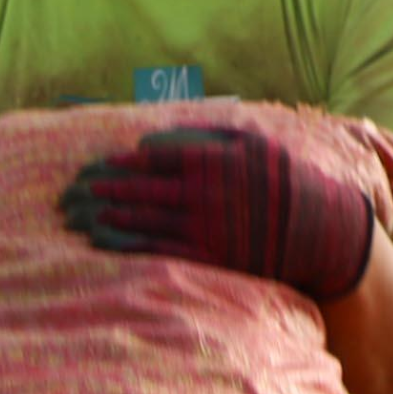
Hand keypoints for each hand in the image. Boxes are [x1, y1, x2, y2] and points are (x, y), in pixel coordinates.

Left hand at [58, 124, 375, 307]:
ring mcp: (204, 226)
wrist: (323, 234)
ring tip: (76, 215)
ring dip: (104, 215)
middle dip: (100, 188)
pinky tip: (101, 240)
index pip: (154, 155)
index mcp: (214, 158)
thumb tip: (152, 141)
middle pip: (140, 186)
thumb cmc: (286, 185)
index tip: (97, 165)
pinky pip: (156, 248)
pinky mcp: (207, 256)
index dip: (121, 161)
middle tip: (68, 192)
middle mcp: (205, 191)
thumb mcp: (254, 145)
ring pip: (143, 217)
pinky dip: (125, 243)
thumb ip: (206, 137)